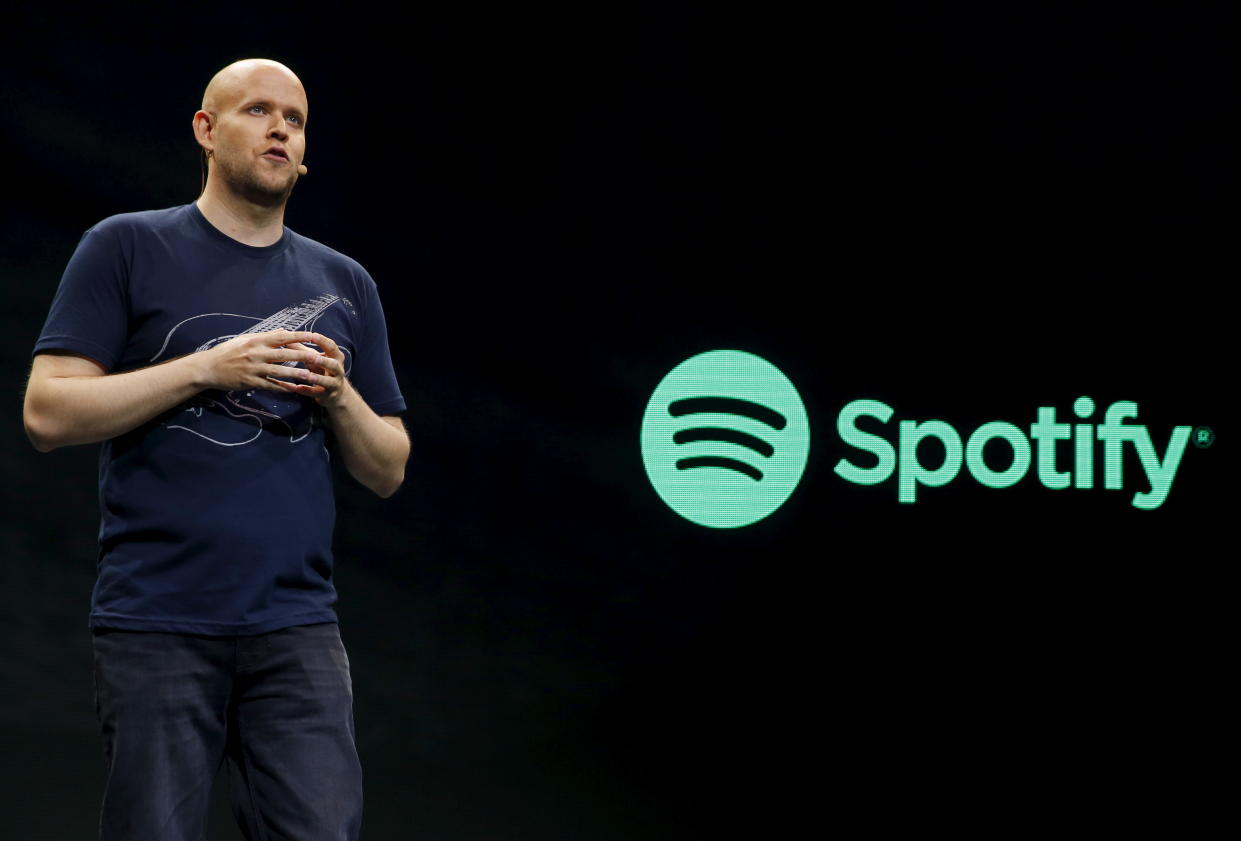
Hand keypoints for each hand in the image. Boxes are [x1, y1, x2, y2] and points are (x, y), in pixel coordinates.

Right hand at [195, 330, 324, 392]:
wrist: (208, 368)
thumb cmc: (227, 352)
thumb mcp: (245, 339)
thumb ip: (265, 336)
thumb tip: (284, 331)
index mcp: (256, 341)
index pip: (281, 337)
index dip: (299, 336)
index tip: (314, 336)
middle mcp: (256, 354)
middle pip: (284, 354)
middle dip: (303, 356)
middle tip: (319, 357)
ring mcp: (253, 369)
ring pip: (280, 372)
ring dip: (296, 374)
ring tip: (311, 375)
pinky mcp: (250, 382)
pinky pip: (270, 385)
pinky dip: (283, 388)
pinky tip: (294, 389)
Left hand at [265, 332, 349, 408]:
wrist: (337, 393)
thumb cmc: (323, 370)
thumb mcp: (315, 358)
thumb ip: (303, 349)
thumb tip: (287, 338)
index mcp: (336, 358)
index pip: (332, 347)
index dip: (323, 341)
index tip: (313, 335)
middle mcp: (337, 370)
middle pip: (333, 365)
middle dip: (324, 361)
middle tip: (313, 357)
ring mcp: (333, 384)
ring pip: (327, 381)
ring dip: (317, 378)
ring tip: (307, 375)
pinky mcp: (326, 395)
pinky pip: (315, 393)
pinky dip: (306, 391)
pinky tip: (296, 388)